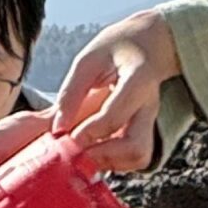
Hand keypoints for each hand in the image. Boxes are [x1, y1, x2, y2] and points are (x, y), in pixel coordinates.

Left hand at [52, 10, 182, 174]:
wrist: (150, 45)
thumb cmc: (117, 48)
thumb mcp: (88, 60)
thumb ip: (71, 92)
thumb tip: (57, 128)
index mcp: (138, 80)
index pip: (114, 116)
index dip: (88, 131)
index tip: (65, 135)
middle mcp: (149, 106)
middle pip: (136, 147)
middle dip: (103, 156)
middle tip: (77, 152)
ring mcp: (150, 121)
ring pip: (139, 157)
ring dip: (110, 161)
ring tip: (84, 151)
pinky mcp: (146, 130)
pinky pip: (136, 157)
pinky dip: (115, 160)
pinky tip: (95, 148)